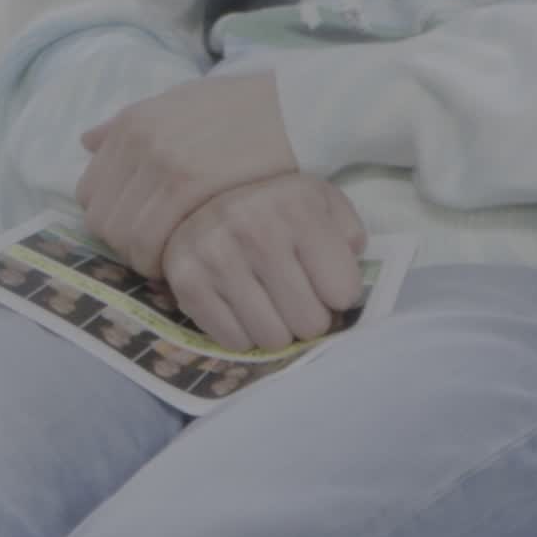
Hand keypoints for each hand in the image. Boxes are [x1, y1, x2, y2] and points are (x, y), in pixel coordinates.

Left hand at [76, 70, 299, 284]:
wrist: (295, 109)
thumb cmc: (243, 108)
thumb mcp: (180, 100)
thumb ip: (128, 123)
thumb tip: (85, 140)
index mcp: (131, 122)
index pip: (90, 191)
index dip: (112, 218)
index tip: (138, 231)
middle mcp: (136, 140)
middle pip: (102, 218)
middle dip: (123, 244)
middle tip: (155, 254)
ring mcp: (159, 162)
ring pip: (123, 234)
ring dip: (141, 257)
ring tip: (170, 262)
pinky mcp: (187, 185)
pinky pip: (152, 239)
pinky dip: (160, 260)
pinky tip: (183, 264)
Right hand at [152, 171, 369, 353]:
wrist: (202, 195)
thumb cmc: (276, 209)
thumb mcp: (321, 202)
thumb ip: (349, 236)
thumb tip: (349, 285)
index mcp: (298, 207)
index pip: (344, 292)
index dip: (338, 292)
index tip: (323, 280)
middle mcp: (256, 230)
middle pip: (310, 323)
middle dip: (308, 316)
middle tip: (295, 297)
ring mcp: (217, 257)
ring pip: (273, 339)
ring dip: (276, 328)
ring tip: (268, 302)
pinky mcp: (187, 282)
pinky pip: (234, 341)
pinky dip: (242, 332)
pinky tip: (239, 305)